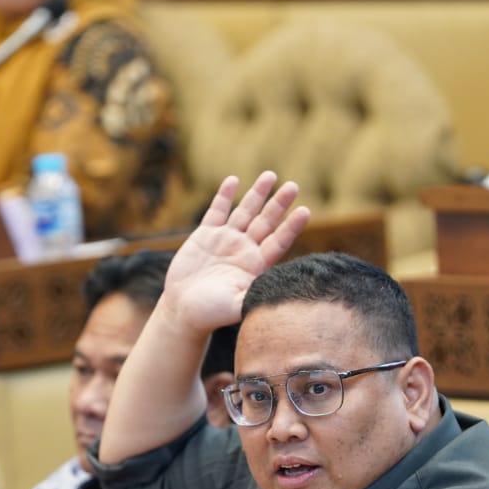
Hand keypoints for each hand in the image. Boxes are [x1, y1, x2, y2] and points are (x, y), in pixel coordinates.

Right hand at [162, 171, 309, 333]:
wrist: (184, 309)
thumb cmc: (211, 313)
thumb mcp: (235, 307)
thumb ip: (251, 298)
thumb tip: (271, 296)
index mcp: (256, 265)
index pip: (278, 242)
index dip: (291, 227)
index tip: (304, 212)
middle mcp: (244, 249)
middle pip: (266, 222)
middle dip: (279, 204)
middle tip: (294, 186)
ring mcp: (226, 240)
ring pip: (245, 212)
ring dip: (257, 194)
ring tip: (270, 175)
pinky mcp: (205, 235)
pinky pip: (217, 211)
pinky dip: (224, 196)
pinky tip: (233, 181)